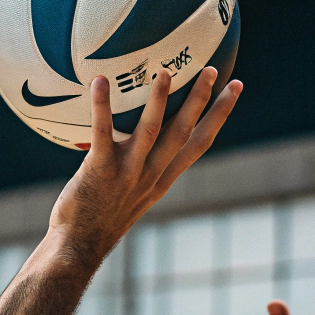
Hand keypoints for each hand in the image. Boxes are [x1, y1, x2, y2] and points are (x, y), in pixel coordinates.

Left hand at [48, 67, 241, 265]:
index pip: (199, 143)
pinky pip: (102, 134)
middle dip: (200, 99)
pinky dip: (102, 107)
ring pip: (150, 131)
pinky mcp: (99, 170)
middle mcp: (150, 175)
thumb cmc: (99, 218)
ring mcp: (127, 173)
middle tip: (213, 68)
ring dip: (159, 100)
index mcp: (162, 179)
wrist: (78, 246)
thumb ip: (142, 168)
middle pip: (182, 132)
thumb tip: (142, 140)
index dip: (219, 114)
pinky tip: (100, 82)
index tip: (235, 87)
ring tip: (165, 71)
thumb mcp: (132, 194)